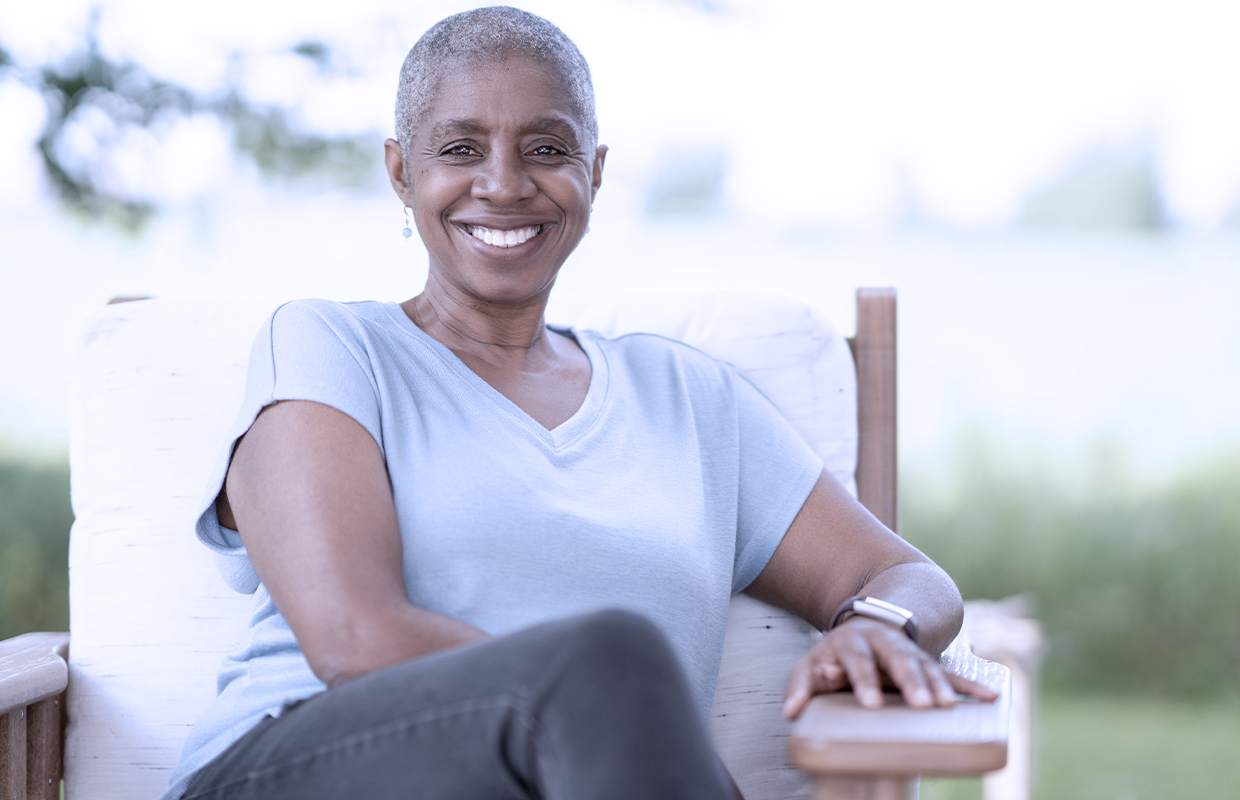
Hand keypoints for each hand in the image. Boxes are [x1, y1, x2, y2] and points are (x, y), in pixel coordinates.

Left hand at [782, 617, 997, 718]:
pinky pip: (953, 674)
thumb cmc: (833, 656)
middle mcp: (885, 643)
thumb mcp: (811, 665)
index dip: (863, 680)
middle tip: (921, 704)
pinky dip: (971, 685)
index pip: (857, 660)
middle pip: (899, 659)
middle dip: (911, 681)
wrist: (864, 627)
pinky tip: (990, 697)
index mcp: (853, 642)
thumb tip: (792, 710)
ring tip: (948, 707)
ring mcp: (909, 652)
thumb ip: (803, 686)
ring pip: (926, 666)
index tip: (870, 703)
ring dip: (939, 686)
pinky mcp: (929, 664)